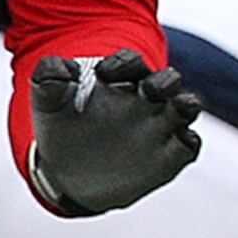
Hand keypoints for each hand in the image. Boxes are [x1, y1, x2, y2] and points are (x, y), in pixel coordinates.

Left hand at [25, 51, 200, 215]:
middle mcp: (146, 101)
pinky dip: (189, 141)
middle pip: (168, 79)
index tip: (101, 74)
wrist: (68, 174)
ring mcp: (161, 127)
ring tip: (180, 105)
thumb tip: (65, 68)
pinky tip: (182, 141)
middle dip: (164, 81)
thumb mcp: (47, 104)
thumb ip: (49, 79)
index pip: (131, 63)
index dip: (122, 63)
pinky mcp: (170, 156)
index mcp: (120, 82)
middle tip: (150, 90)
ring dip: (188, 103)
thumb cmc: (62, 130)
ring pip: (187, 106)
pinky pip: (189, 145)